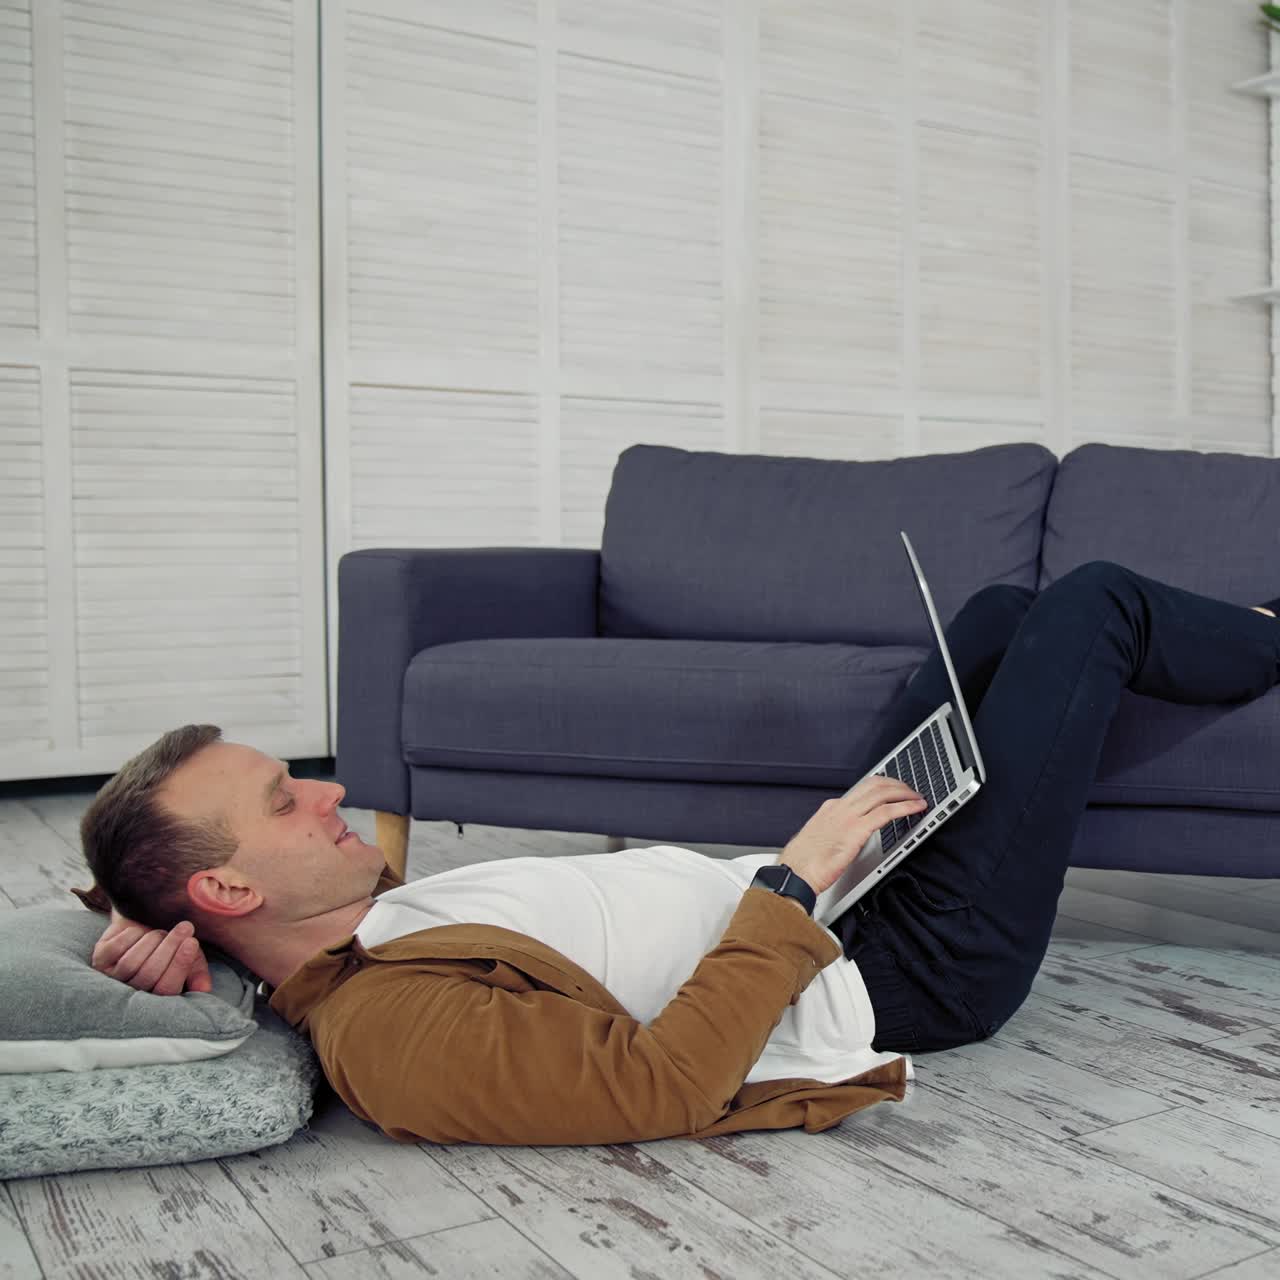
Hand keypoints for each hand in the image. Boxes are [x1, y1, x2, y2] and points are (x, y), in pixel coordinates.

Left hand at [91, 909, 212, 995]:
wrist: (145, 923)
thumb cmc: (170, 946)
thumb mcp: (190, 957)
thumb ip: (197, 972)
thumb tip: (203, 988)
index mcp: (154, 997)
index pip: (166, 989)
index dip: (179, 966)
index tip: (192, 942)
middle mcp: (130, 993)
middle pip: (148, 975)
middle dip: (169, 947)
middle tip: (185, 927)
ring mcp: (111, 977)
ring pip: (131, 963)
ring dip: (152, 940)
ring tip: (161, 931)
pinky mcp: (99, 959)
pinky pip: (117, 947)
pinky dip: (133, 934)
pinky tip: (140, 931)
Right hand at [778, 776, 927, 892]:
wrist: (794, 874)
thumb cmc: (803, 864)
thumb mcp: (819, 840)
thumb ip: (835, 833)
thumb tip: (848, 838)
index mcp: (831, 808)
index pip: (862, 788)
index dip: (883, 786)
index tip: (895, 790)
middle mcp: (840, 807)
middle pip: (875, 784)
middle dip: (897, 784)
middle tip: (911, 790)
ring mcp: (848, 817)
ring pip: (883, 793)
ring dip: (905, 793)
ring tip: (918, 798)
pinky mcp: (856, 830)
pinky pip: (887, 812)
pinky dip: (905, 807)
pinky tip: (916, 808)